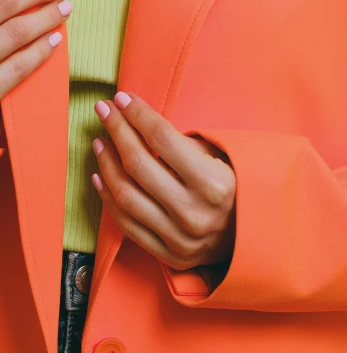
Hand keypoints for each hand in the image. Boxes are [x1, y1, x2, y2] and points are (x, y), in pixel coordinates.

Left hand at [92, 92, 235, 270]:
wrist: (252, 240)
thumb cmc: (235, 188)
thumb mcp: (223, 159)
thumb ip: (183, 144)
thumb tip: (137, 121)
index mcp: (215, 184)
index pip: (163, 139)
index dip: (138, 114)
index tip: (122, 98)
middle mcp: (195, 213)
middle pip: (138, 165)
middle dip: (117, 130)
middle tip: (104, 110)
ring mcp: (179, 238)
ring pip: (126, 195)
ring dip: (106, 163)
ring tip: (100, 141)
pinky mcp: (168, 255)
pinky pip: (126, 224)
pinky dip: (108, 197)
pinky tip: (100, 175)